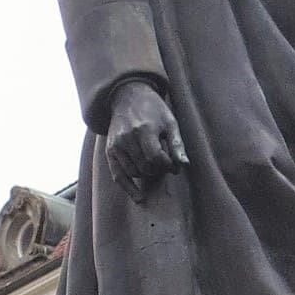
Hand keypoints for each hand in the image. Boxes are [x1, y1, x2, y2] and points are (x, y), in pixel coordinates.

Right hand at [103, 78, 187, 201]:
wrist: (127, 96)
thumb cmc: (153, 109)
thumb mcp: (170, 122)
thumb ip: (177, 144)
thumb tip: (184, 165)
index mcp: (144, 130)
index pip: (156, 159)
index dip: (167, 165)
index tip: (172, 161)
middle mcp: (127, 138)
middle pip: (145, 167)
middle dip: (158, 169)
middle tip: (164, 163)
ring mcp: (116, 145)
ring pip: (134, 172)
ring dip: (147, 174)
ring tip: (153, 164)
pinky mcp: (109, 150)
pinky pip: (117, 175)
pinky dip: (128, 187)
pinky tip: (138, 198)